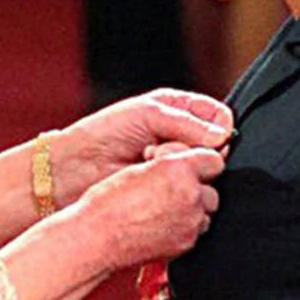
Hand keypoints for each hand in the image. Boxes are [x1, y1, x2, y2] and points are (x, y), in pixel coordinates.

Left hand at [51, 89, 232, 205]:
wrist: (78, 166)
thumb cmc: (105, 133)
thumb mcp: (147, 114)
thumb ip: (186, 122)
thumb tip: (221, 136)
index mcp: (180, 110)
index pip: (219, 117)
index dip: (218, 127)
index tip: (207, 136)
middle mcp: (183, 137)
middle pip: (216, 145)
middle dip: (193, 146)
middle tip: (164, 146)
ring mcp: (177, 164)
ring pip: (204, 168)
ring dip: (180, 164)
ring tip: (150, 159)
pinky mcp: (171, 189)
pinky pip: (190, 188)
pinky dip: (175, 182)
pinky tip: (152, 175)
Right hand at [74, 146, 223, 268]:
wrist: (98, 237)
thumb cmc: (108, 204)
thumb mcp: (138, 167)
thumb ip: (171, 163)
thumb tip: (186, 162)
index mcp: (178, 170)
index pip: (213, 160)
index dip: (200, 163)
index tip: (191, 166)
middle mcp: (189, 195)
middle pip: (212, 190)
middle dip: (196, 189)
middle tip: (171, 191)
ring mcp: (190, 222)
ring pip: (205, 212)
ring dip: (192, 209)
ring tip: (164, 209)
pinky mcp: (187, 243)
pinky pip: (195, 231)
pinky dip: (184, 227)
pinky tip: (161, 223)